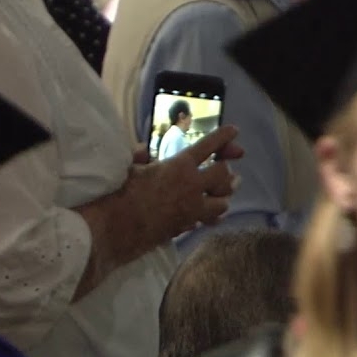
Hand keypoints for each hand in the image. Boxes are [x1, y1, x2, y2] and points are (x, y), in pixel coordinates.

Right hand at [126, 126, 244, 242]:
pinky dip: (213, 217)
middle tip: (229, 171)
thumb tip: (142, 149)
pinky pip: (211, 220)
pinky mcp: (190, 224)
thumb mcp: (133, 169)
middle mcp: (192, 185)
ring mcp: (194, 207)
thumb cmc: (125, 192)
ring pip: (223, 202)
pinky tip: (212, 215)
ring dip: (224, 196)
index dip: (222, 136)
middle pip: (223, 174)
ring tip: (223, 193)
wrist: (123, 226)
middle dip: (227, 171)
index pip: (207, 146)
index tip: (234, 130)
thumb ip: (141, 157)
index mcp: (180, 165)